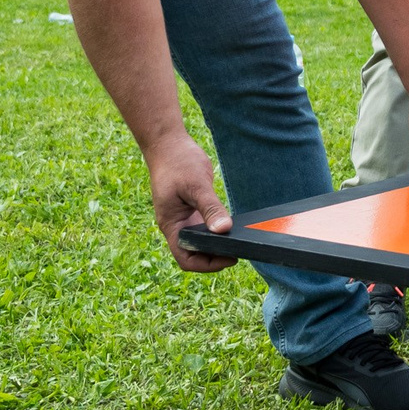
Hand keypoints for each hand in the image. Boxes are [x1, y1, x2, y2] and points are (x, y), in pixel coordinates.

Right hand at [146, 132, 234, 272]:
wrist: (168, 144)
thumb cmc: (178, 163)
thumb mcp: (196, 185)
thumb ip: (210, 208)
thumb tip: (223, 230)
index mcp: (171, 225)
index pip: (186, 259)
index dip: (207, 265)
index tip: (230, 258)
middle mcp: (177, 226)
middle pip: (195, 254)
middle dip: (215, 257)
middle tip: (240, 251)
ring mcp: (185, 218)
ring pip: (201, 242)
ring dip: (218, 246)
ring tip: (239, 242)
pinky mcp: (194, 209)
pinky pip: (206, 227)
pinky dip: (218, 231)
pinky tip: (233, 228)